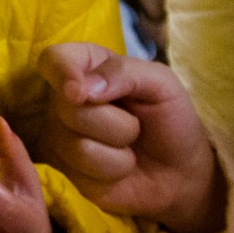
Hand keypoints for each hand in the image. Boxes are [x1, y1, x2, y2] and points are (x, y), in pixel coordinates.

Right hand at [38, 43, 224, 232]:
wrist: (180, 171)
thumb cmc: (170, 118)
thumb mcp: (161, 83)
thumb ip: (124, 72)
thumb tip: (83, 89)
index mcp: (87, 67)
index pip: (53, 59)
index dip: (61, 73)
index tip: (79, 93)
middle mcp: (66, 100)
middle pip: (68, 108)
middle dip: (115, 122)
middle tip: (136, 125)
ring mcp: (62, 137)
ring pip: (76, 145)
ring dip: (118, 151)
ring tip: (129, 148)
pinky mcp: (65, 172)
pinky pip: (80, 173)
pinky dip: (112, 171)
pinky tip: (120, 169)